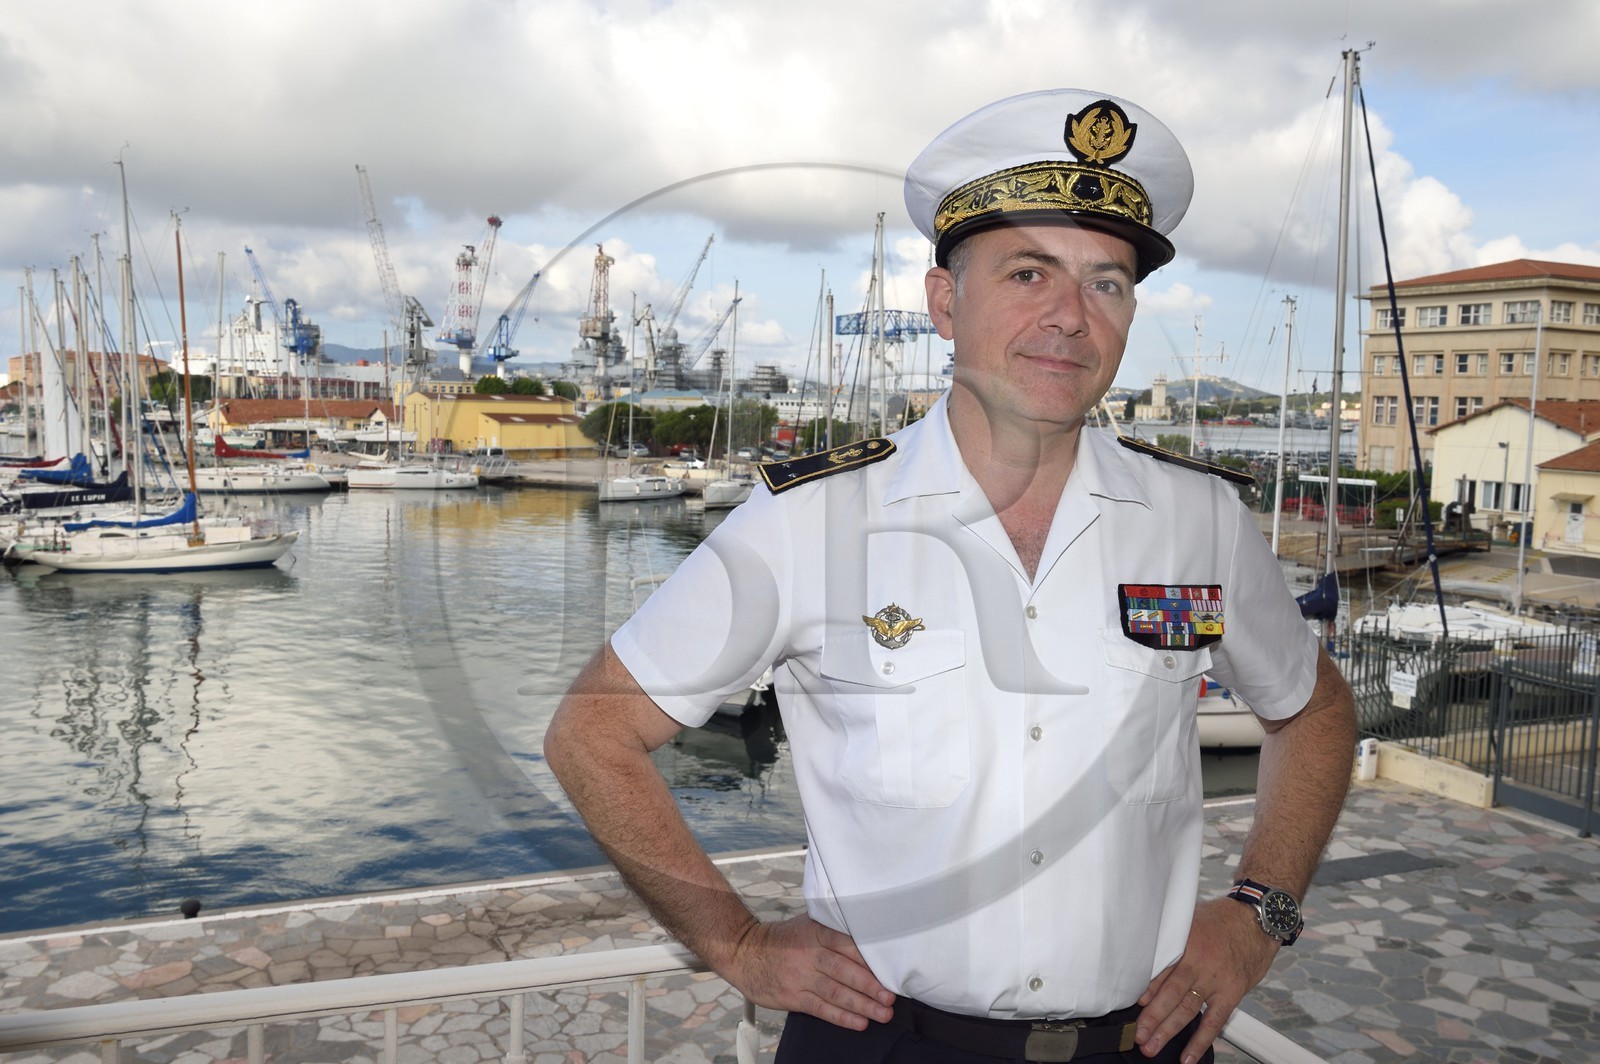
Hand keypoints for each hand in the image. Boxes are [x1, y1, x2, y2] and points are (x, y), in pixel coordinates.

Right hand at [721, 915, 895, 1030]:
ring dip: (862, 1005)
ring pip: (836, 992)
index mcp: (816, 932)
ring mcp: (800, 977)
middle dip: (871, 986)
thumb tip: (868, 941)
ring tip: (883, 1013)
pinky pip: (821, 1009)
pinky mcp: (793, 997)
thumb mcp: (806, 925)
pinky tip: (859, 1022)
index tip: (889, 971)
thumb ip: (832, 931)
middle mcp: (809, 954)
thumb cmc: (782, 940)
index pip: (847, 945)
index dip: (869, 960)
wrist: (744, 953)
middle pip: (844, 971)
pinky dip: (842, 1017)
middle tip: (890, 997)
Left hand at [1133, 898, 1278, 1061]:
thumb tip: (1144, 957)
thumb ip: (1169, 938)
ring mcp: (1215, 978)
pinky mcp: (1232, 991)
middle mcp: (1198, 961)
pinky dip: (1200, 1040)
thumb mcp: (1189, 919)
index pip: (1160, 968)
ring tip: (1152, 1046)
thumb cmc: (1220, 920)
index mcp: (1183, 941)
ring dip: (1168, 1030)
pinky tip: (1188, 1056)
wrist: (1256, 920)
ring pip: (1187, 1008)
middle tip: (1137, 1035)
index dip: (1145, 988)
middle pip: (1170, 992)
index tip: (1132, 1004)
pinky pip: (1214, 1021)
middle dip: (1151, 1017)